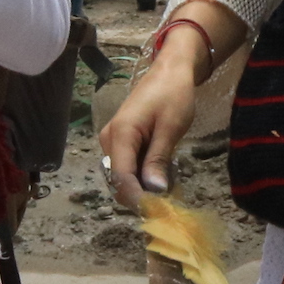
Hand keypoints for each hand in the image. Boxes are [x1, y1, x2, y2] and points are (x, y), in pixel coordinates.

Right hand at [98, 51, 198, 207]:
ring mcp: (114, 141)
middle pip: (120, 180)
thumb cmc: (173, 94)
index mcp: (120, 134)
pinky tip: (163, 173)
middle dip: (142, 194)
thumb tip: (153, 190)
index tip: (158, 212)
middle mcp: (110, 140)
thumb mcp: (170, 127)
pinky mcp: (122, 142)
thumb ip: (158, 159)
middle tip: (170, 200)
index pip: (121, 177)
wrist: (170, 71)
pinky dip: (145, 175)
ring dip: (145, 186)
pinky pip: (129, 166)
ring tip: (170, 184)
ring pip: (124, 176)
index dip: (137, 198)